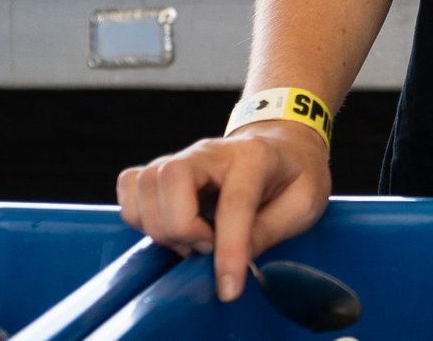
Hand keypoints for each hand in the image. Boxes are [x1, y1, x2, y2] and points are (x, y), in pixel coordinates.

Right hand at [117, 120, 332, 301]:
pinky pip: (129, 187)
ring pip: (144, 185)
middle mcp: (212, 151)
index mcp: (256, 157)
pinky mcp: (163, 169)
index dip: (229, 249)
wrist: (286, 146)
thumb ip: (267, 233)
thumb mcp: (303, 205)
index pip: (234, 202)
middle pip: (171, 180)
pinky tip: (170, 226)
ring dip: (160, 226)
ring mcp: (183, 157)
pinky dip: (140, 215)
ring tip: (194, 239)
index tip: (228, 287)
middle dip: (182, 228)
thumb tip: (230, 264)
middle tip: (209, 247)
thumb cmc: (297, 175)